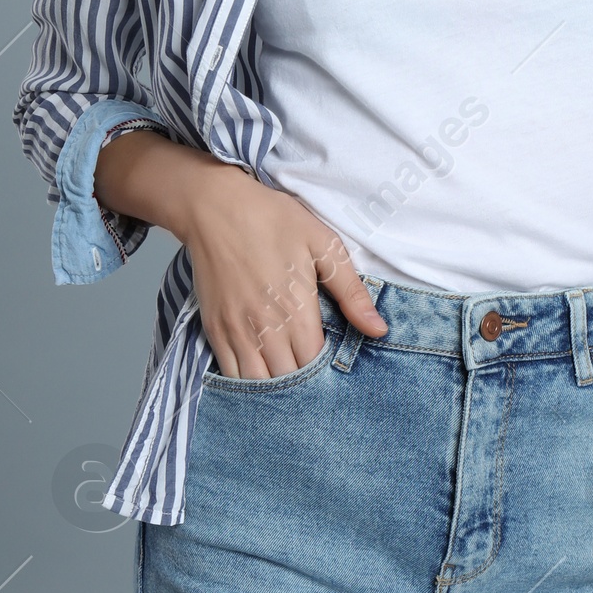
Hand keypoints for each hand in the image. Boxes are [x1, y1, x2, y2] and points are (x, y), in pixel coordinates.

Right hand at [182, 163, 385, 376]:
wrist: (214, 207)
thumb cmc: (271, 220)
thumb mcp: (323, 245)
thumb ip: (351, 292)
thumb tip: (378, 329)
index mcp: (297, 309)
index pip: (315, 365)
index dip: (326, 372)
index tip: (333, 364)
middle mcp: (265, 328)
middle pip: (288, 380)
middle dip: (303, 383)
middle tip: (313, 373)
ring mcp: (236, 331)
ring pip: (257, 384)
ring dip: (275, 385)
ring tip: (288, 375)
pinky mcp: (214, 328)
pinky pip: (230, 374)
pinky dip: (245, 381)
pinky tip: (260, 373)